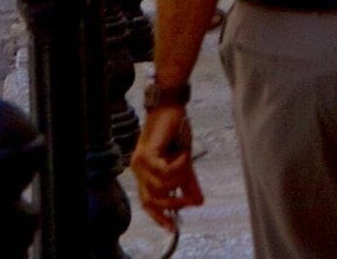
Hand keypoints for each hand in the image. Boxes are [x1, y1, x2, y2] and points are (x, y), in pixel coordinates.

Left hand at [131, 104, 200, 224]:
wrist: (172, 107)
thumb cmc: (176, 131)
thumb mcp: (185, 162)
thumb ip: (188, 182)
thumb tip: (199, 203)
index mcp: (144, 174)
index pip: (147, 203)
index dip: (159, 217)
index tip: (173, 228)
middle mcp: (137, 171)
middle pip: (152, 200)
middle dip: (173, 203)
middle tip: (191, 199)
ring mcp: (139, 163)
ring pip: (160, 187)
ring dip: (179, 178)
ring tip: (188, 162)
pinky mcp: (146, 155)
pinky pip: (163, 172)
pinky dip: (178, 166)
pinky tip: (185, 154)